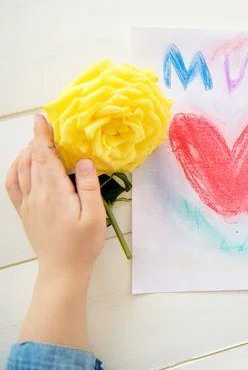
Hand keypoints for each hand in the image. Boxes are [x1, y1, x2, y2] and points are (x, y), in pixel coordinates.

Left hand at [5, 114, 104, 281]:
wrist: (62, 269)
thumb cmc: (83, 244)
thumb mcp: (94, 216)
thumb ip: (89, 187)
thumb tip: (84, 161)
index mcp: (55, 193)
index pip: (45, 156)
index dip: (42, 136)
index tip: (42, 118)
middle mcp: (37, 194)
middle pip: (33, 159)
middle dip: (38, 139)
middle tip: (48, 126)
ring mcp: (28, 203)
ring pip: (22, 169)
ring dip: (28, 151)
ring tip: (40, 141)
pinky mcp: (25, 211)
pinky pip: (13, 184)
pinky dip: (15, 168)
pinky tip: (22, 163)